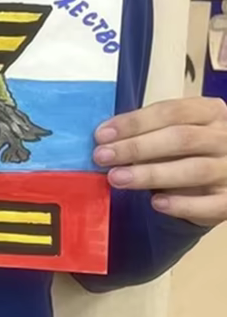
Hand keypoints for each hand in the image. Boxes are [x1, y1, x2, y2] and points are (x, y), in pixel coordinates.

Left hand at [93, 97, 226, 225]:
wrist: (223, 178)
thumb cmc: (190, 149)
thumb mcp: (175, 131)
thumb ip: (149, 131)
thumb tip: (107, 139)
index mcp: (210, 111)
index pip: (170, 111)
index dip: (134, 122)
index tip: (102, 135)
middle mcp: (225, 137)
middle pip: (180, 139)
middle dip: (136, 147)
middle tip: (102, 157)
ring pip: (193, 170)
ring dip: (150, 174)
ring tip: (117, 178)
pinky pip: (210, 204)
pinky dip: (182, 204)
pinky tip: (156, 203)